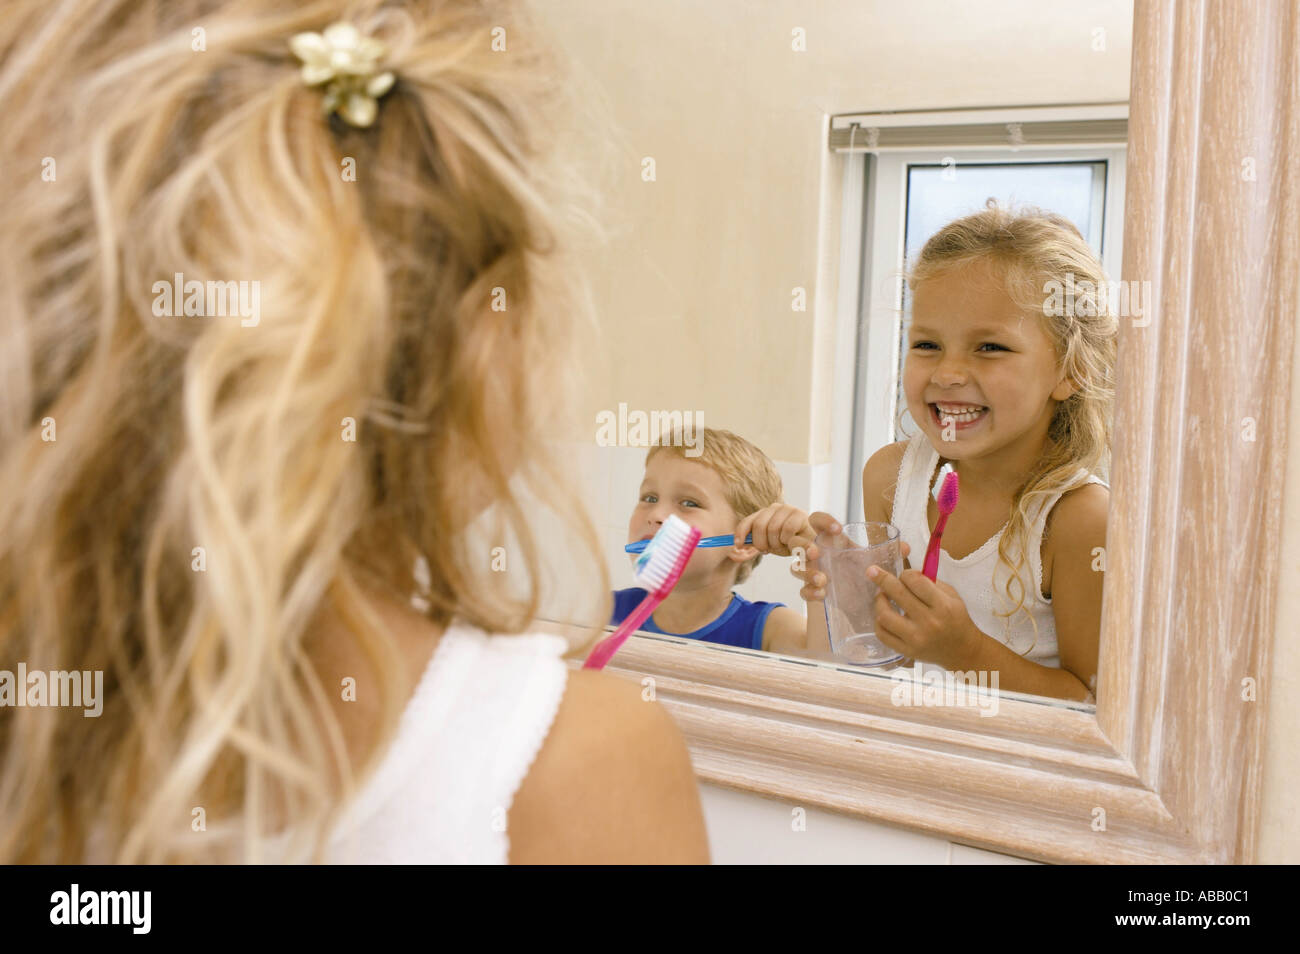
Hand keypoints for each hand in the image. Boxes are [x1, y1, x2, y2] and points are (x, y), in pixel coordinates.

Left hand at [731, 503, 815, 558]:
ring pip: (773, 528)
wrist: (811, 544)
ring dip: (777, 543)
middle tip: (768, 550)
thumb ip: (754, 542)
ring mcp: (788, 509)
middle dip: (762, 542)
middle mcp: (775, 507)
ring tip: (782, 545)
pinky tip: (792, 541)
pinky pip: (787, 529)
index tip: (738, 546)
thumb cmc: (788, 544)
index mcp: (764, 513)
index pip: (748, 521)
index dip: (740, 534)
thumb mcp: (769, 543)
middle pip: (759, 526)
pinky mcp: (799, 514)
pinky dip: (787, 539)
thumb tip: (736, 548)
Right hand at [790, 513, 910, 601]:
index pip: (817, 521)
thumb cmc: (864, 571)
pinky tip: (822, 595)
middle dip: (804, 546)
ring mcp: (812, 571)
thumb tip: (906, 547)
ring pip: (796, 567)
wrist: (862, 600)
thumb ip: (889, 554)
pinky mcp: (813, 590)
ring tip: (822, 579)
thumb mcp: (875, 560)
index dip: (823, 521)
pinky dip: (809, 592)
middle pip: (798, 542)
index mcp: (831, 540)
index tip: (838, 529)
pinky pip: (802, 591)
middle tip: (816, 552)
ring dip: (806, 571)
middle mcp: (818, 553)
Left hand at [865, 563, 978, 669]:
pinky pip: (882, 634)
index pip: (915, 581)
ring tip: (881, 596)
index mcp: (942, 606)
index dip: (906, 573)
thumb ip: (930, 583)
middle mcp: (928, 622)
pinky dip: (878, 622)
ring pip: (884, 615)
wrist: (963, 650)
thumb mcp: (952, 596)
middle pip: (897, 594)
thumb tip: (906, 573)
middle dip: (881, 578)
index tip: (904, 574)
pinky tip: (883, 615)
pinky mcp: (906, 651)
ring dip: (879, 601)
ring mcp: (916, 638)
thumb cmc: (956, 619)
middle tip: (872, 571)